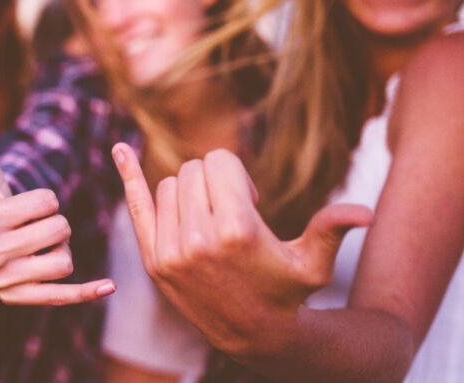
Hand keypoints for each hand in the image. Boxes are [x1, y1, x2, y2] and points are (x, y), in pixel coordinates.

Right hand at [0, 123, 114, 304]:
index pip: (48, 202)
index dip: (45, 200)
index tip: (27, 206)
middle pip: (59, 231)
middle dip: (57, 223)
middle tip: (38, 225)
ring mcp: (4, 280)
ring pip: (64, 262)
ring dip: (61, 249)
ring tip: (42, 245)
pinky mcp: (18, 298)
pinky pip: (59, 296)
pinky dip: (85, 292)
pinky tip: (108, 285)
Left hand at [112, 144, 372, 355]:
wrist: (253, 335)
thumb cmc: (289, 291)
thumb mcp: (313, 262)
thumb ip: (331, 229)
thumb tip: (366, 213)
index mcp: (237, 228)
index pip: (218, 162)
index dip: (236, 175)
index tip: (248, 201)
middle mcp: (198, 238)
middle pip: (192, 171)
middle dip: (213, 183)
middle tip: (230, 215)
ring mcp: (170, 250)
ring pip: (169, 186)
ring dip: (188, 195)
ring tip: (210, 224)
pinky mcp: (153, 261)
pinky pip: (136, 206)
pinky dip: (128, 176)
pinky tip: (119, 149)